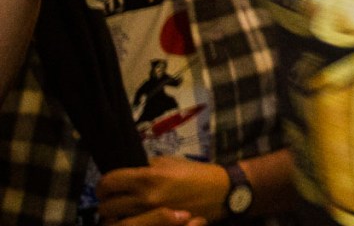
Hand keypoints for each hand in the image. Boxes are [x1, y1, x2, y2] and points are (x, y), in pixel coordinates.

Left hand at [96, 158, 227, 224]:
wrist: (222, 192)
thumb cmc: (197, 174)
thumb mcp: (171, 162)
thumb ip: (146, 166)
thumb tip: (126, 171)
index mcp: (147, 177)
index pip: (109, 182)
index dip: (103, 185)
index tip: (107, 186)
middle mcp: (145, 198)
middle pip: (107, 206)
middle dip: (107, 202)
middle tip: (113, 199)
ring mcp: (151, 215)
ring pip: (115, 221)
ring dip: (116, 216)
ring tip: (122, 211)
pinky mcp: (160, 225)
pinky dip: (128, 223)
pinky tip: (134, 218)